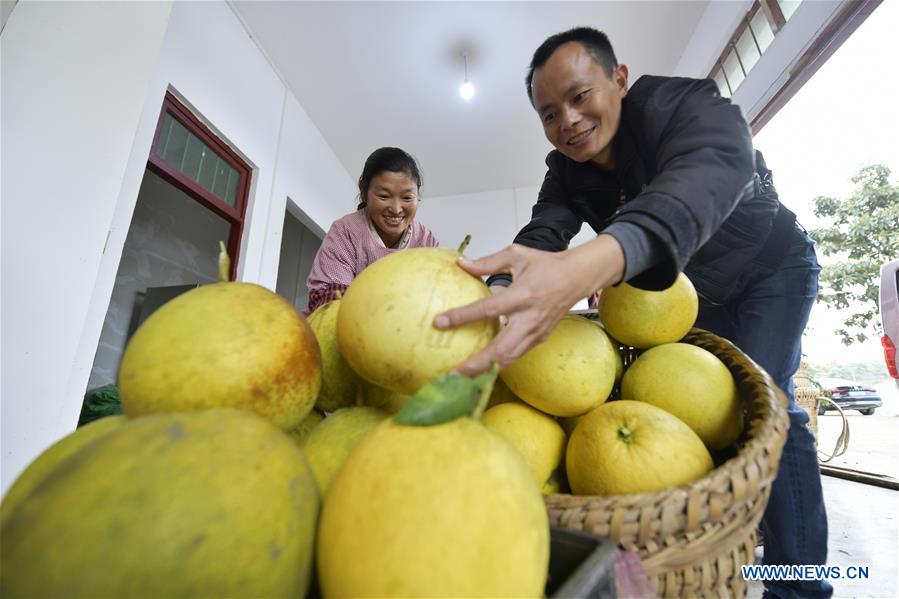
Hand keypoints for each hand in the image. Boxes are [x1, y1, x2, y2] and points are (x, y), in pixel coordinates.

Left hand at [434, 235, 624, 374]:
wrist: (578, 277)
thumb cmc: (548, 265)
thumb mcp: (517, 255)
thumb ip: (487, 262)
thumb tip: (462, 264)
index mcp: (523, 295)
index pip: (488, 309)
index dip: (462, 317)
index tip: (440, 322)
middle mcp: (530, 318)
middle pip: (501, 349)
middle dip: (476, 364)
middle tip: (453, 373)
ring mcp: (536, 332)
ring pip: (509, 359)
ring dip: (485, 370)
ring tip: (462, 377)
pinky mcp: (539, 339)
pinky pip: (516, 355)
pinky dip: (498, 364)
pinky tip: (480, 366)